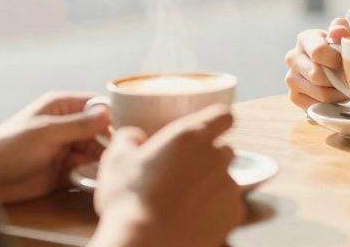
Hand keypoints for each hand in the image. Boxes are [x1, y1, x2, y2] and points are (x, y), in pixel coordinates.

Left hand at [0, 92, 108, 204]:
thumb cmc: (9, 146)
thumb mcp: (47, 132)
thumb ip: (79, 125)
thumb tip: (109, 114)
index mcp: (62, 107)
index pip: (97, 105)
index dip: (111, 116)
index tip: (125, 129)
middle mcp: (67, 126)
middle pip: (100, 131)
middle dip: (108, 142)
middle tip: (117, 154)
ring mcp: (65, 149)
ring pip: (95, 152)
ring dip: (101, 160)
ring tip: (107, 168)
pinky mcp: (63, 171)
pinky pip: (85, 171)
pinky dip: (92, 175)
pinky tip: (96, 178)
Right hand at [92, 105, 243, 246]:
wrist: (145, 244)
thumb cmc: (128, 201)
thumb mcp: (116, 160)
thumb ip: (128, 138)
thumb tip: (134, 137)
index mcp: (191, 136)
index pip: (223, 115)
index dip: (216, 122)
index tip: (206, 131)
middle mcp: (216, 157)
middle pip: (223, 150)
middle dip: (208, 159)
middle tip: (182, 175)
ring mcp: (229, 186)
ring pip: (226, 179)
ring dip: (210, 186)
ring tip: (183, 202)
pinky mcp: (233, 213)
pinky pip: (228, 206)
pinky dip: (215, 211)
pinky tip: (192, 219)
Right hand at [284, 17, 349, 109]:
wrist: (332, 65)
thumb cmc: (339, 48)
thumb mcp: (342, 35)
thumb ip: (341, 28)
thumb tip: (337, 32)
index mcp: (304, 39)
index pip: (319, 52)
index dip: (337, 61)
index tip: (348, 63)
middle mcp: (292, 57)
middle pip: (317, 76)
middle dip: (339, 79)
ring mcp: (290, 78)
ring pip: (320, 93)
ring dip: (338, 93)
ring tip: (346, 87)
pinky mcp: (293, 96)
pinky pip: (316, 106)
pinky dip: (331, 104)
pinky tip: (336, 95)